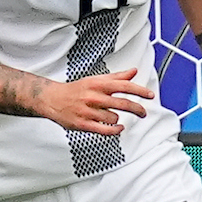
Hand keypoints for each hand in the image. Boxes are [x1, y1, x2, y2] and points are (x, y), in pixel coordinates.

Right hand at [35, 69, 154, 133]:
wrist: (52, 99)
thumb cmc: (76, 89)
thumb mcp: (96, 80)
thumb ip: (116, 77)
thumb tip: (133, 72)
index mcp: (98, 84)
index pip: (124, 86)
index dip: (140, 91)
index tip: (150, 95)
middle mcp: (94, 97)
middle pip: (123, 103)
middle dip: (137, 109)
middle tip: (143, 113)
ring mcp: (88, 111)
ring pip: (114, 117)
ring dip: (117, 118)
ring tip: (111, 116)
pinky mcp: (83, 124)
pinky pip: (105, 130)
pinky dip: (115, 130)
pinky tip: (118, 127)